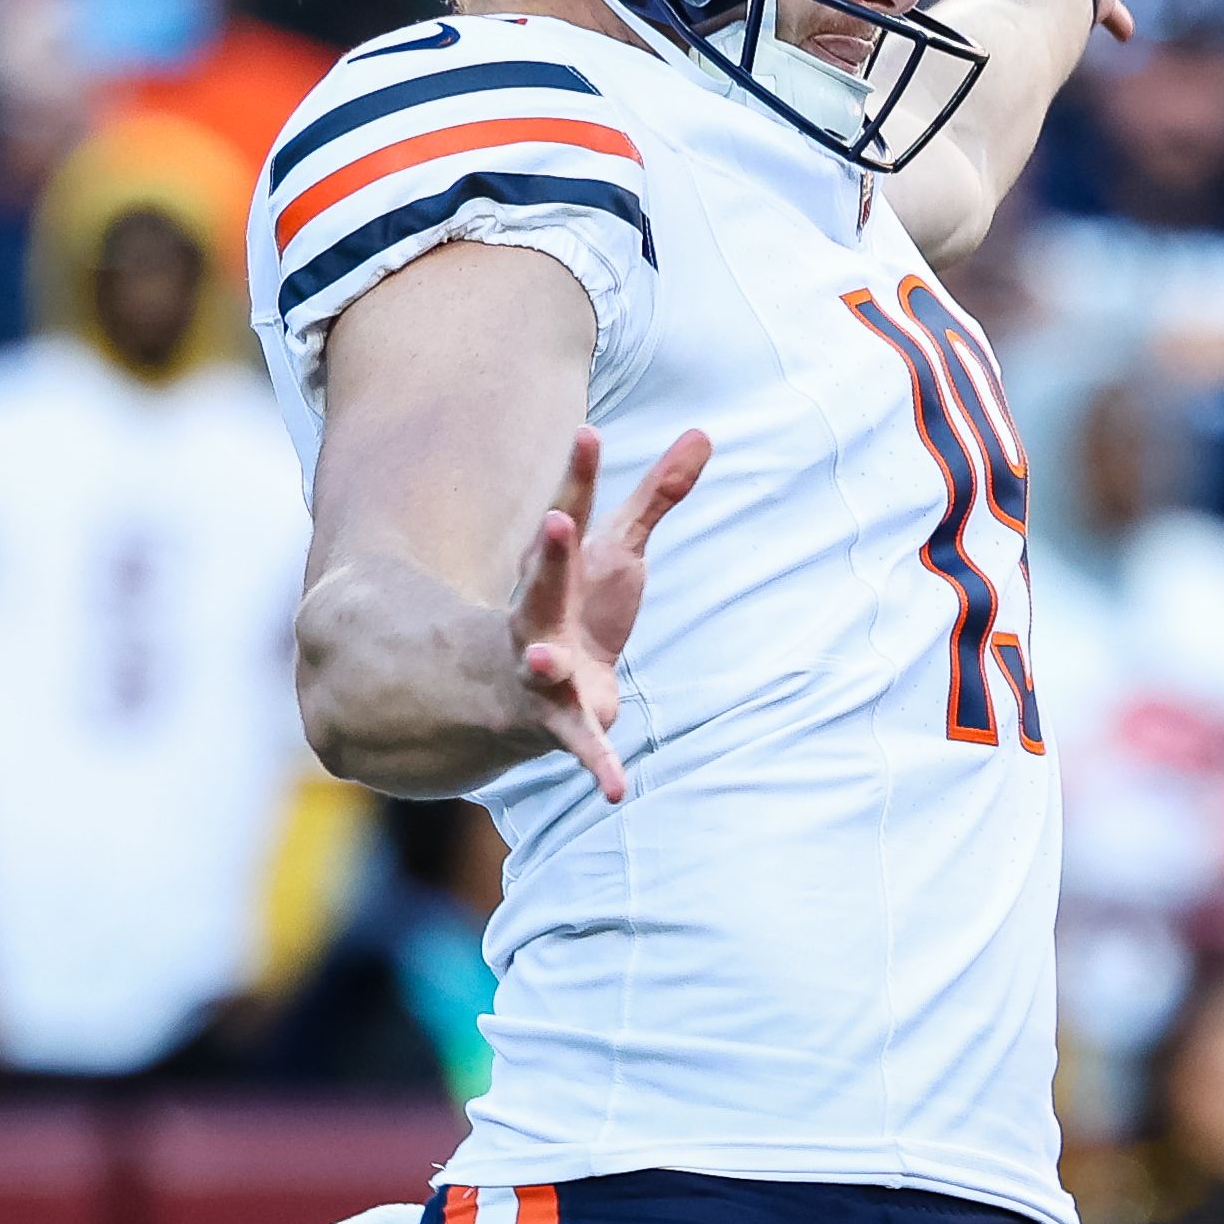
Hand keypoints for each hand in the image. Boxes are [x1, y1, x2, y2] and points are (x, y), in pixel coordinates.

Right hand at [515, 424, 702, 799]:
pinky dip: (599, 767)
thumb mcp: (620, 551)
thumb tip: (704, 433)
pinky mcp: (560, 722)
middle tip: (556, 521)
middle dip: (549, 554)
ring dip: (541, 661)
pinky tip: (618, 792)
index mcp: (557, 568)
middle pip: (544, 579)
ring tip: (541, 658)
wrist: (520, 692)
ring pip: (538, 663)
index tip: (589, 432)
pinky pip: (580, 746)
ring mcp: (542, 668)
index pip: (571, 511)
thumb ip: (658, 496)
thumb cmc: (578, 609)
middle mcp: (540, 612)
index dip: (579, 474)